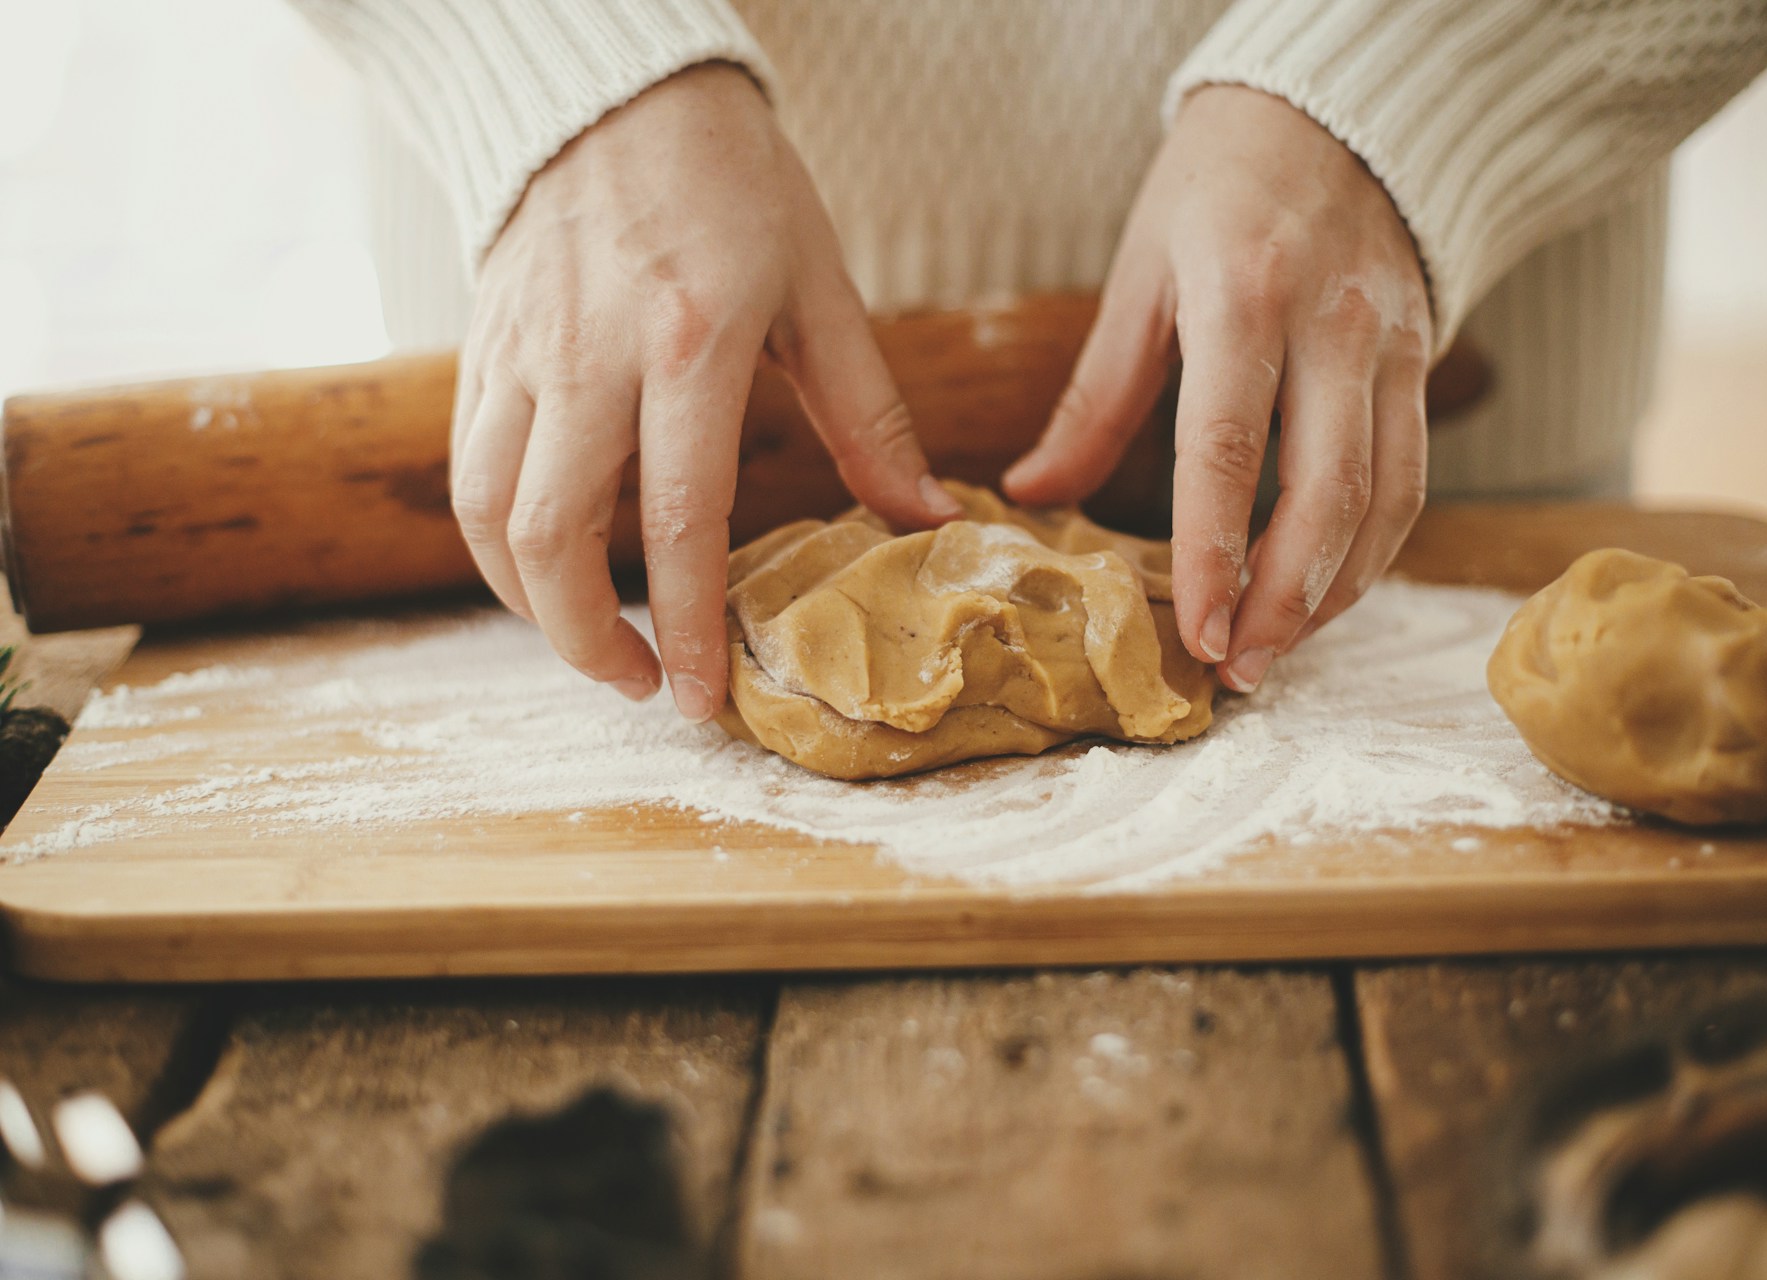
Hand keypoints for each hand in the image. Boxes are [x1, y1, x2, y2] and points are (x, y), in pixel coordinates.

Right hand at [453, 64, 961, 719]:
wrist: (612, 86)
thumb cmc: (731, 182)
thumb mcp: (819, 287)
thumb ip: (868, 414)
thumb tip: (927, 516)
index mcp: (691, 342)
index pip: (678, 518)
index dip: (685, 625)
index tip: (702, 699)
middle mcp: (589, 354)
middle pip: (549, 538)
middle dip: (586, 641)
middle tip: (642, 685)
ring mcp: (520, 351)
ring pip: (485, 514)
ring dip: (527, 605)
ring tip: (591, 639)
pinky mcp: (480, 345)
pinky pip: (468, 465)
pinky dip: (497, 539)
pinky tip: (546, 563)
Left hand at [1004, 86, 1431, 692]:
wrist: (1334, 110)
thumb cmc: (1218, 187)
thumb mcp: (1142, 272)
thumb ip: (1096, 395)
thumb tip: (1036, 495)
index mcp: (1243, 292)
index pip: (1230, 447)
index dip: (1213, 553)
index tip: (1195, 635)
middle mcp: (1333, 323)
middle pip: (1326, 490)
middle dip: (1285, 599)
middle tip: (1240, 672)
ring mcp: (1392, 343)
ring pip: (1386, 497)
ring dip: (1335, 591)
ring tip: (1278, 653)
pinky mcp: (1426, 358)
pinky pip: (1412, 477)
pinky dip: (1372, 550)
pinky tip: (1325, 593)